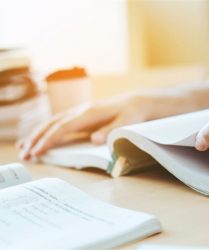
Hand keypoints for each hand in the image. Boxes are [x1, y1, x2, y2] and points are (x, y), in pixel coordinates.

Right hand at [18, 95, 151, 159]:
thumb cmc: (131, 114)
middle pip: (53, 124)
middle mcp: (81, 111)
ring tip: (24, 146)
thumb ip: (110, 131)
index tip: (38, 151)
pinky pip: (59, 122)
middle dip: (37, 138)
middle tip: (24, 153)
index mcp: (90, 113)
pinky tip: (39, 136)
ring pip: (53, 122)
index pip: (64, 127)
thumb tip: (93, 140)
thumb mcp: (125, 123)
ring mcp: (79, 112)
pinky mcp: (80, 116)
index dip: (50, 139)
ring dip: (37, 134)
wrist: (134, 103)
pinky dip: (47, 130)